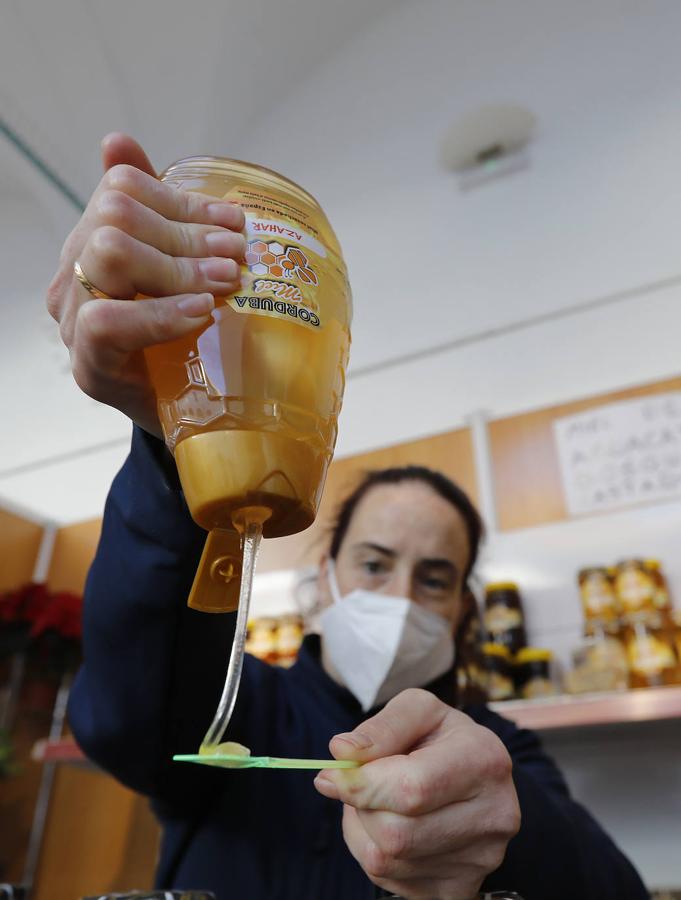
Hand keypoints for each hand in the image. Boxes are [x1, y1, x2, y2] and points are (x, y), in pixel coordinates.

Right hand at [46, 133, 245, 436]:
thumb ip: (167, 216)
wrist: (191, 414)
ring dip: (178, 267)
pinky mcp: (88, 366)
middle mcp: (75, 274)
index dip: (181, 200)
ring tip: (226, 283)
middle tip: (238, 256)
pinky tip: (199, 313)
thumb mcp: (188, 274)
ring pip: (108, 255)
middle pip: (114, 216)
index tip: (232, 223)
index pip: (122, 190)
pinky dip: (160, 313)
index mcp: (95, 241)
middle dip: (185, 233)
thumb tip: (115, 140)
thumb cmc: (192, 340)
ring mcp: (74, 320)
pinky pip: (106, 322)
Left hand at [314, 689, 519, 899]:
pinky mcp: (462, 888)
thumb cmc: (440, 737)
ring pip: (388, 860)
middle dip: (363, 806)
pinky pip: (391, 880)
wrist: (474, 776)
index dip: (362, 784)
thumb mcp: (417, 711)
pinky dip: (374, 851)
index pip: (412, 788)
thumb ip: (381, 726)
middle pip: (396, 832)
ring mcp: (481, 859)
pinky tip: (390, 825)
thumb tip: (341, 752)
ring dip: (364, 829)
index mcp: (485, 760)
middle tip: (363, 783)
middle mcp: (494, 814)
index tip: (333, 774)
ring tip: (379, 801)